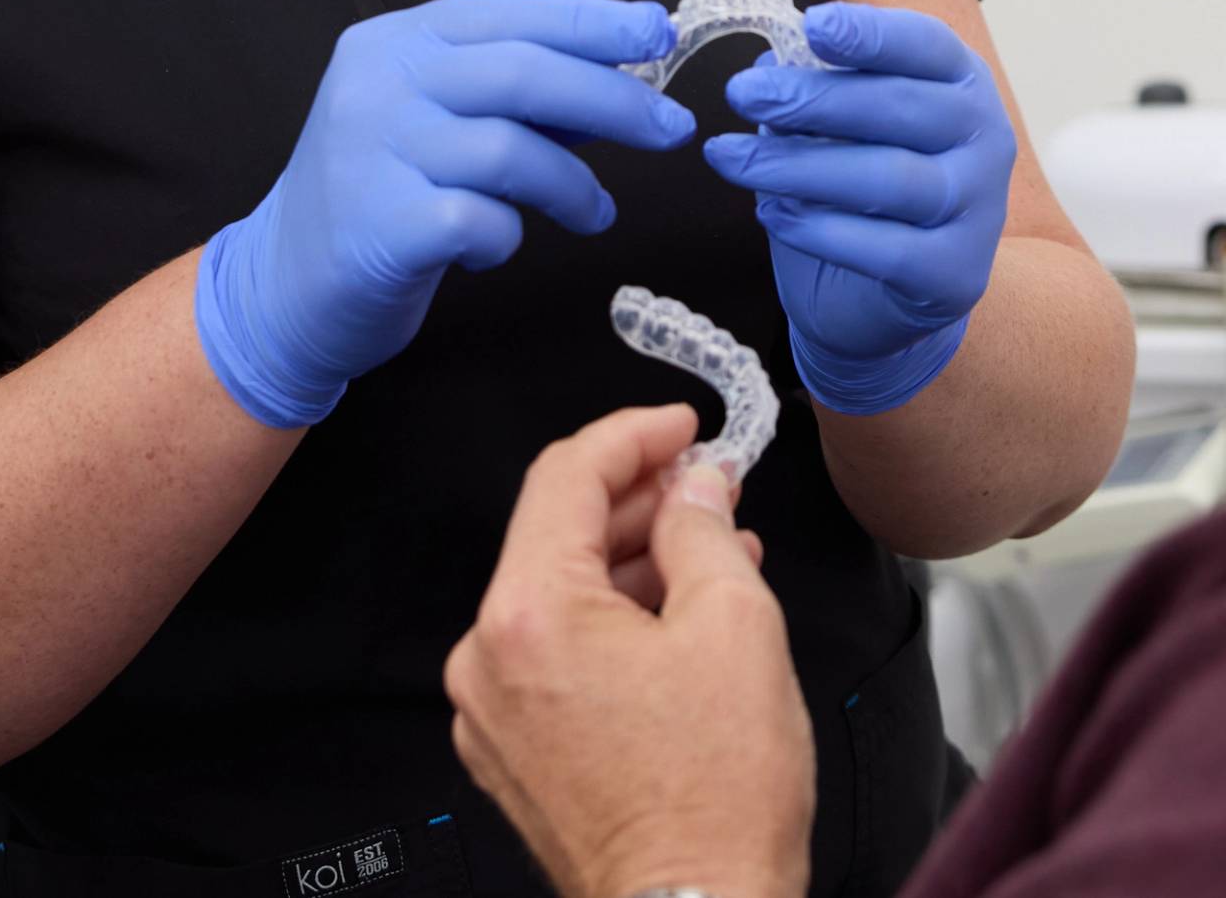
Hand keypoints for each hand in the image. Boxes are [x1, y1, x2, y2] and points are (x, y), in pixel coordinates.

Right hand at [195, 0, 686, 426]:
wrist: (281, 288)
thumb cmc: (376, 198)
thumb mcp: (431, 122)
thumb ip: (508, 95)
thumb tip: (620, 74)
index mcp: (395, 41)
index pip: (512, 15)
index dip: (593, 22)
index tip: (659, 31)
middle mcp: (379, 83)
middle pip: (524, 73)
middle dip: (614, 98)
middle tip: (671, 128)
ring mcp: (373, 152)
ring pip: (512, 150)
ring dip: (574, 184)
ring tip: (595, 211)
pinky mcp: (380, 225)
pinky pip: (483, 220)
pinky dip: (510, 236)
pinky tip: (500, 246)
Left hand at [447, 406, 811, 897]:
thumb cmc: (717, 798)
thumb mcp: (736, 624)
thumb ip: (706, 529)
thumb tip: (696, 486)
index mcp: (529, 615)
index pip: (565, 476)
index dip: (633, 436)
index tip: (684, 428)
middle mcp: (489, 660)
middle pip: (556, 536)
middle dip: (639, 501)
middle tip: (709, 486)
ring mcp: (493, 714)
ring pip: (558, 597)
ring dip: (633, 563)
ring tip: (713, 552)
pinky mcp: (513, 754)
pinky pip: (555, 655)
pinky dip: (612, 624)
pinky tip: (677, 620)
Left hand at [702, 0, 1012, 414]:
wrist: (881, 297)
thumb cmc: (859, 190)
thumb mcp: (838, 127)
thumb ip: (813, 90)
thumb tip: (767, 64)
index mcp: (961, 83)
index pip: (926, 45)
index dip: (871, 34)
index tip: (812, 25)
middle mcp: (984, 138)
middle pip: (899, 108)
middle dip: (811, 99)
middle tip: (741, 94)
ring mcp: (978, 209)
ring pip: (887, 178)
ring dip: (797, 165)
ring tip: (729, 158)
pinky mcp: (956, 274)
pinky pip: (884, 249)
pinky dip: (818, 229)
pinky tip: (770, 213)